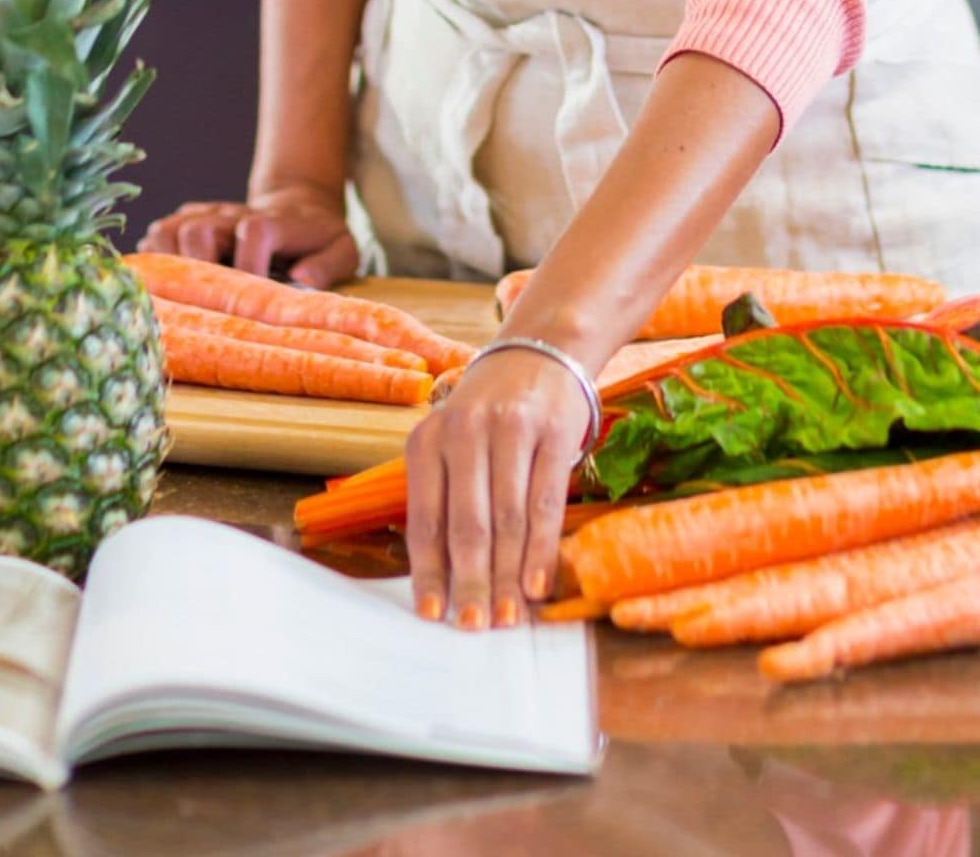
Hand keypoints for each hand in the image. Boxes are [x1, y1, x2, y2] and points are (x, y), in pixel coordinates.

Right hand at [136, 185, 358, 287]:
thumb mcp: (343, 249)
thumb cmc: (318, 239)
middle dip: (199, 269)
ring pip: (167, 231)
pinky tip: (169, 284)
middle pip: (197, 230)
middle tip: (210, 300)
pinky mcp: (185, 223)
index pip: (253, 232)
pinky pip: (155, 237)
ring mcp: (204, 217)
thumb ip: (329, 264)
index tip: (253, 293)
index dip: (249, 265)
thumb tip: (302, 279)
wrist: (295, 208)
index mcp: (273, 221)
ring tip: (183, 294)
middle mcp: (231, 216)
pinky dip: (154, 260)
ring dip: (168, 265)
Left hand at [406, 348, 591, 629]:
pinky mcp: (553, 433)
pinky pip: (546, 502)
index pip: (425, 519)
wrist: (541, 353)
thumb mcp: (453, 446)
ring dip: (507, 576)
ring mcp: (511, 430)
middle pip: (467, 525)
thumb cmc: (491, 416)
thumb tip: (448, 580)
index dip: (430, 571)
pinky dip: (541, 549)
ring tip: (507, 616)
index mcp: (427, 441)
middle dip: (471, 582)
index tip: (434, 613)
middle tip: (475, 626)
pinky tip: (537, 583)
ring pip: (508, 519)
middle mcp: (464, 432)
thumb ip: (446, 499)